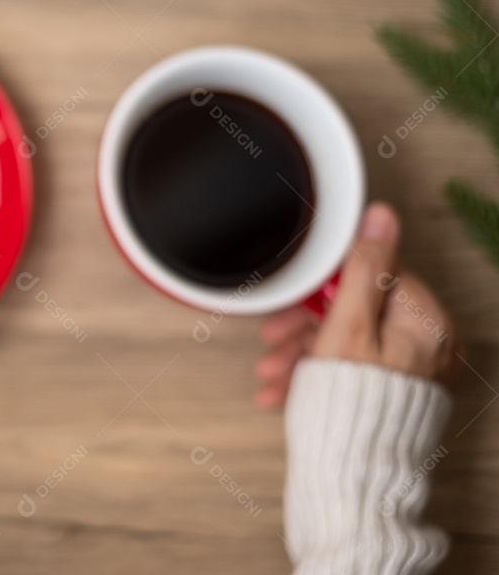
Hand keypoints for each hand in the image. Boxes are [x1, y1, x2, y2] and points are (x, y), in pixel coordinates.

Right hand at [255, 202, 457, 408]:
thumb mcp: (348, 326)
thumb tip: (382, 216)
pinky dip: (314, 375)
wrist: (350, 479)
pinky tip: (281, 390)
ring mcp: (408, 372)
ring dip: (301, 354)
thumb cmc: (351, 410)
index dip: (326, 286)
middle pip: (356, 311)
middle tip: (273, 337)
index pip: (375, 275)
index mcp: (425, 323)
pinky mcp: (389, 393)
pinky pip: (348, 369)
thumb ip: (364, 269)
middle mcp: (426, 346)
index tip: (296, 298)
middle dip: (305, 327)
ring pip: (346, 342)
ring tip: (269, 374)